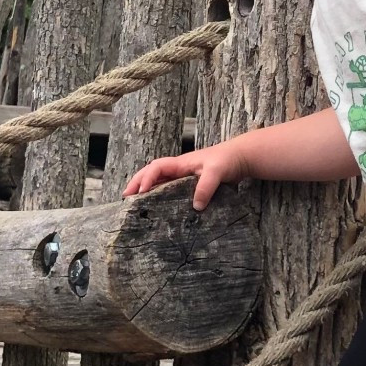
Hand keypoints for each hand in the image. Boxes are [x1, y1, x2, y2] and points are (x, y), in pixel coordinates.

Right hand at [123, 138, 245, 210]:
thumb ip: (206, 186)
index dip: (146, 178)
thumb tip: (195, 206)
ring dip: (145, 189)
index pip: (157, 167)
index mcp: (181, 163)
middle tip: (125, 197)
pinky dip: (159, 194)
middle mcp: (179, 169)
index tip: (141, 192)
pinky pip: (169, 188)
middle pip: (151, 173)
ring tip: (134, 203)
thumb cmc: (227, 160)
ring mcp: (183, 176)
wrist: (240, 158)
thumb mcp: (217, 172)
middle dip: (137, 182)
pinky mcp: (190, 184)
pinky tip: (156, 206)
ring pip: (158, 180)